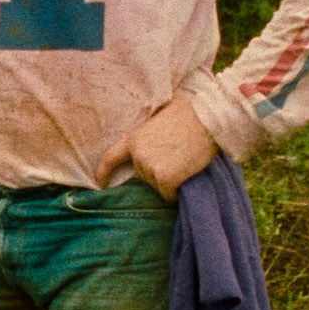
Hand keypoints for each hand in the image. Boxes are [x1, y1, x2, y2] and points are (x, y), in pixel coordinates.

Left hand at [95, 96, 216, 200]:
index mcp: (134, 139)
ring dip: (168, 180)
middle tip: (176, 157)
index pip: (110, 158)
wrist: (208, 119)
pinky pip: (168, 194)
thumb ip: (148, 134)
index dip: (103, 172)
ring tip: (183, 161)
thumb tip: (150, 145)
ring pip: (156, 185)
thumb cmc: (190, 115)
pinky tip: (186, 175)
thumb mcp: (160, 119)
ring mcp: (150, 167)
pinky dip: (176, 191)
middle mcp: (138, 155)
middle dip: (157, 171)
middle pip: (143, 175)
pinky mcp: (165, 179)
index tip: (100, 183)